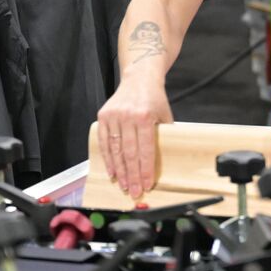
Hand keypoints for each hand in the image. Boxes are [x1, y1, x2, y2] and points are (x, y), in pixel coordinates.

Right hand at [99, 79, 172, 197]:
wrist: (139, 78)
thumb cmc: (154, 99)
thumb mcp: (165, 115)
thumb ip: (164, 137)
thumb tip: (167, 162)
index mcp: (144, 116)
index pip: (145, 149)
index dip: (145, 169)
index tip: (147, 184)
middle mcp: (127, 116)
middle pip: (129, 153)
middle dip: (132, 175)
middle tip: (134, 191)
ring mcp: (113, 116)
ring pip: (115, 150)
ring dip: (119, 171)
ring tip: (124, 186)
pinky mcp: (103, 116)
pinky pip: (103, 142)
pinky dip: (107, 159)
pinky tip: (112, 172)